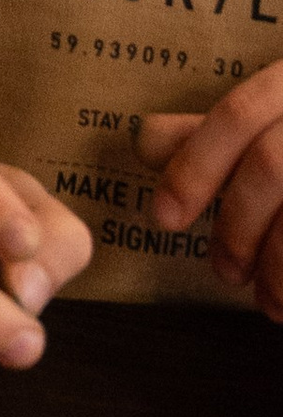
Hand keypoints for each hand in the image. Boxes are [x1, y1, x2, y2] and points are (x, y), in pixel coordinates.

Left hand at [143, 70, 282, 304]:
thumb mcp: (276, 117)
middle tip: (224, 271)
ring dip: (280, 268)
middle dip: (238, 226)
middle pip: (272, 166)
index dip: (195, 166)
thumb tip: (146, 144)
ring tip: (267, 301)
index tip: (163, 217)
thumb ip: (213, 132)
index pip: (239, 114)